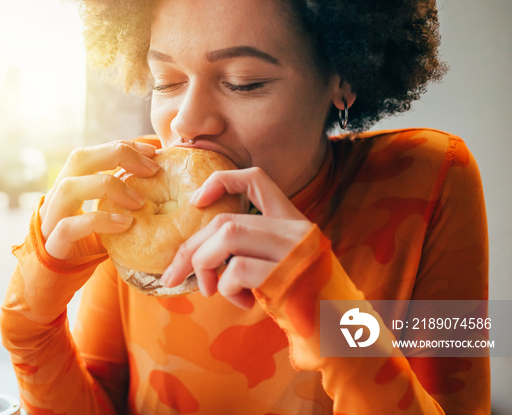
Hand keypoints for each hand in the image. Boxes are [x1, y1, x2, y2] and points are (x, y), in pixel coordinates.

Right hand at [40, 140, 158, 259]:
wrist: (50, 280)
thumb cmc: (82, 245)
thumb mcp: (100, 215)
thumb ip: (116, 199)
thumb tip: (155, 185)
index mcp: (69, 184)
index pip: (94, 152)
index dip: (123, 146)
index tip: (153, 152)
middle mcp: (57, 195)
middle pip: (80, 157)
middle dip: (118, 155)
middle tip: (151, 169)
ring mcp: (51, 218)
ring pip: (70, 187)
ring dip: (109, 187)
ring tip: (140, 202)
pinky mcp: (53, 244)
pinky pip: (70, 226)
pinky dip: (100, 221)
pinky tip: (125, 224)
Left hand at [160, 167, 312, 308]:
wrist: (343, 338)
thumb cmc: (305, 304)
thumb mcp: (281, 265)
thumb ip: (251, 249)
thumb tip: (195, 252)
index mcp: (295, 222)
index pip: (258, 179)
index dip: (223, 181)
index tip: (197, 201)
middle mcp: (297, 231)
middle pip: (227, 221)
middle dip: (191, 248)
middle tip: (173, 274)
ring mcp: (295, 252)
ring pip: (228, 236)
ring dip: (204, 264)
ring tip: (208, 289)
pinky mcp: (288, 277)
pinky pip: (236, 270)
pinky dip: (225, 288)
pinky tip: (240, 302)